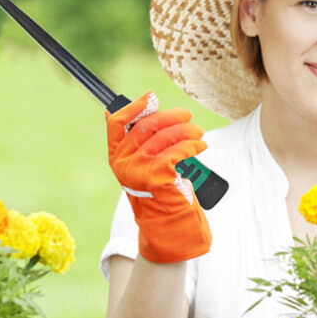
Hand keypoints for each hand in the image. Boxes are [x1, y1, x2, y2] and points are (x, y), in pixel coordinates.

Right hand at [106, 92, 211, 262]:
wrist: (166, 220)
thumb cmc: (158, 188)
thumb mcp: (143, 163)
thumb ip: (139, 141)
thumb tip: (135, 107)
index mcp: (116, 155)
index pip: (116, 123)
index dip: (133, 107)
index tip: (151, 98)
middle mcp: (123, 161)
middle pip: (146, 126)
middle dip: (170, 117)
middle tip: (188, 116)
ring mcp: (138, 168)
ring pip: (165, 136)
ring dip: (187, 130)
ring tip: (198, 133)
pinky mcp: (157, 175)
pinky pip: (178, 150)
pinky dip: (193, 144)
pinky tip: (200, 146)